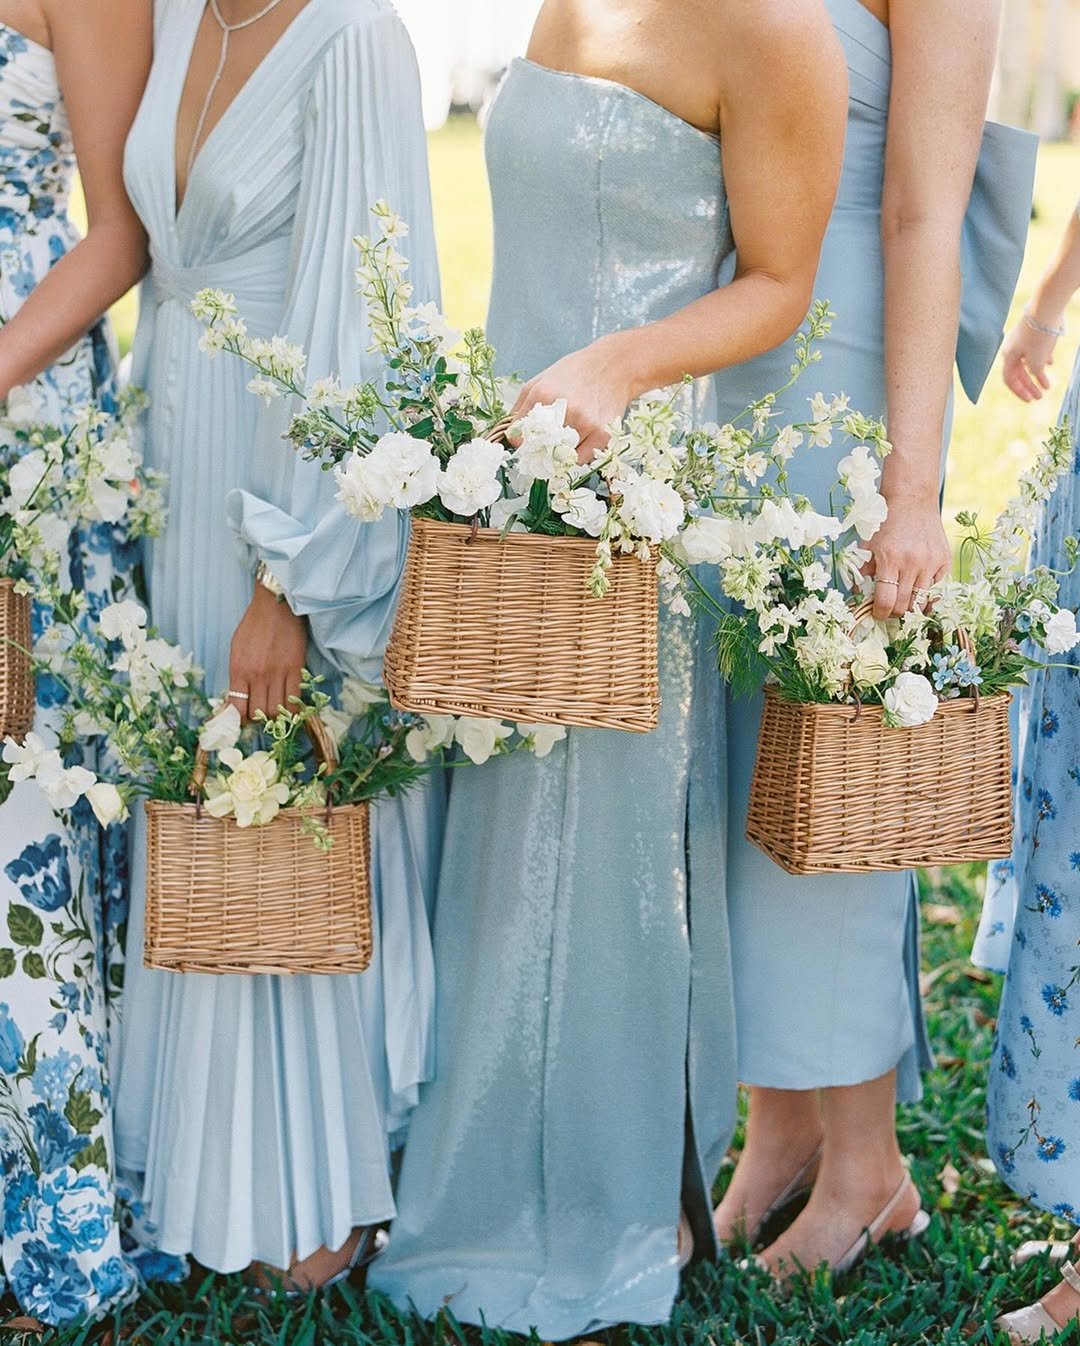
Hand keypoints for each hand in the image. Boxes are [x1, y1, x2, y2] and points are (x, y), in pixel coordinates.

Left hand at [228, 583, 307, 722]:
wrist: (276, 606)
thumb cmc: (254, 625)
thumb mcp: (236, 649)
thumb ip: (237, 674)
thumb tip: (239, 698)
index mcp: (239, 670)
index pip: (238, 708)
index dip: (242, 719)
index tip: (245, 718)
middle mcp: (258, 675)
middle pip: (259, 713)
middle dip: (260, 718)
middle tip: (262, 713)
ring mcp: (278, 673)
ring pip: (278, 710)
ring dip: (276, 714)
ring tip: (276, 708)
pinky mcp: (296, 669)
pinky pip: (295, 700)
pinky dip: (293, 708)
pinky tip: (290, 706)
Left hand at [510, 332, 639, 463]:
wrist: (614, 366)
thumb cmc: (575, 373)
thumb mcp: (540, 380)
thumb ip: (521, 407)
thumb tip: (510, 435)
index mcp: (542, 395)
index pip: (519, 436)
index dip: (520, 443)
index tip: (525, 443)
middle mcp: (564, 410)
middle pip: (539, 450)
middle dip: (538, 452)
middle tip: (544, 447)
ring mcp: (584, 424)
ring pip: (560, 458)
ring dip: (559, 454)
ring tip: (565, 439)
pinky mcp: (602, 434)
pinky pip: (581, 460)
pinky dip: (576, 456)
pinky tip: (579, 441)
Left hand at [863, 487, 951, 619]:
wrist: (911, 501)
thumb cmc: (886, 524)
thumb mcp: (868, 546)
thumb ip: (863, 572)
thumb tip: (859, 598)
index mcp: (889, 560)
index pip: (885, 601)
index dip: (879, 613)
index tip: (877, 614)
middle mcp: (912, 563)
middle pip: (904, 606)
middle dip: (894, 612)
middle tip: (889, 608)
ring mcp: (931, 562)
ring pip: (922, 602)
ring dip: (912, 607)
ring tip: (904, 601)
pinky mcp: (945, 560)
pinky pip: (938, 590)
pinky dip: (928, 595)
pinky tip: (919, 590)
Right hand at [1001, 314, 1059, 402]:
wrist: (1045, 308)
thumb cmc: (1038, 335)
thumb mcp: (1036, 360)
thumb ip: (1036, 373)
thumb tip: (1041, 379)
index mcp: (1008, 357)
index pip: (1010, 380)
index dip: (1019, 392)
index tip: (1030, 400)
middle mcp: (1012, 350)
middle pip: (1019, 373)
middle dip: (1030, 386)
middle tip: (1039, 397)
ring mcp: (1022, 341)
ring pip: (1027, 362)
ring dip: (1036, 374)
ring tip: (1046, 384)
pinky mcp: (1032, 334)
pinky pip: (1035, 351)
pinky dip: (1042, 360)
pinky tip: (1050, 363)